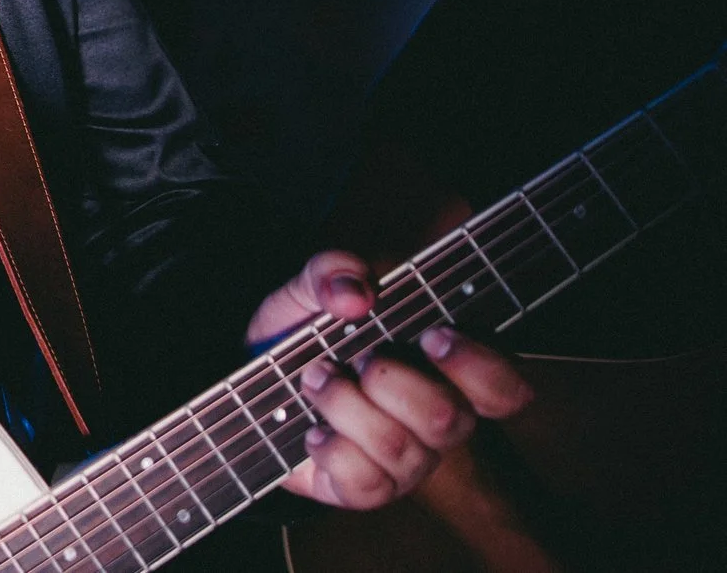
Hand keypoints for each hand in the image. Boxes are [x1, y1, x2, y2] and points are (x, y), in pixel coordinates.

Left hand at [246, 249, 533, 509]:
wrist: (256, 389)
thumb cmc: (303, 337)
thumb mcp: (307, 290)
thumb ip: (331, 272)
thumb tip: (356, 293)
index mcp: (445, 372)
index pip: (505, 387)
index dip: (479, 366)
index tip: (432, 336)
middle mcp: (437, 422)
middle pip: (449, 419)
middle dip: (390, 381)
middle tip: (358, 359)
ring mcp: (407, 462)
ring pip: (399, 448)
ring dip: (345, 405)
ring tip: (316, 380)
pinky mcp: (368, 490)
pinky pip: (365, 483)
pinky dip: (329, 448)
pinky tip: (311, 429)